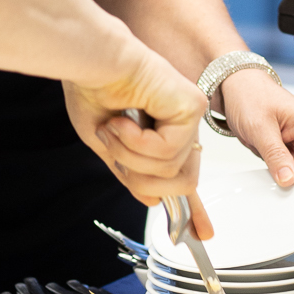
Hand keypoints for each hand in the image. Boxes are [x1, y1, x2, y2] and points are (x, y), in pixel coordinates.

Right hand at [63, 40, 206, 210]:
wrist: (90, 60)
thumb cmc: (91, 88)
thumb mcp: (106, 144)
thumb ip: (131, 172)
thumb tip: (152, 201)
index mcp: (161, 133)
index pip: (184, 176)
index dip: (194, 209)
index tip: (203, 233)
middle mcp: (180, 126)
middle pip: (179, 183)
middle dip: (140, 177)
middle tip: (113, 145)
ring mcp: (188, 116)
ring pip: (171, 172)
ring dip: (131, 155)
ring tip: (115, 126)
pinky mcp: (191, 108)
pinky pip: (169, 152)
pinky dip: (138, 142)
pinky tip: (125, 120)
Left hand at [221, 73, 293, 190]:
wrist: (234, 88)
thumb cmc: (250, 95)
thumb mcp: (260, 127)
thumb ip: (275, 154)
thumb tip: (288, 180)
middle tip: (286, 185)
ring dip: (293, 179)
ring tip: (275, 178)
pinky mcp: (284, 151)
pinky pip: (290, 170)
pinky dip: (282, 176)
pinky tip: (270, 174)